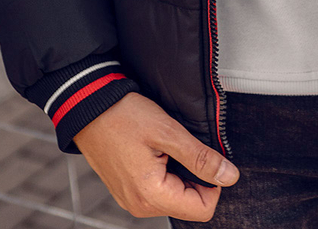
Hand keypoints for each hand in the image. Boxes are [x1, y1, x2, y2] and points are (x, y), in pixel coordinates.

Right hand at [73, 91, 238, 220]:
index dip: (213, 182)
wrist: (87, 107)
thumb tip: (230, 177)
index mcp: (151, 196)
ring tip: (167, 146)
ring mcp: (132, 200)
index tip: (205, 155)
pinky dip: (166, 173)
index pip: (203, 210)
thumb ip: (200, 158)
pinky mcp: (128, 190)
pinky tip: (157, 150)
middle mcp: (140, 206)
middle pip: (189, 205)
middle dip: (196, 177)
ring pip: (175, 197)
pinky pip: (159, 191)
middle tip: (183, 146)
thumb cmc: (124, 116)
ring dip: (181, 173)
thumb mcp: (168, 132)